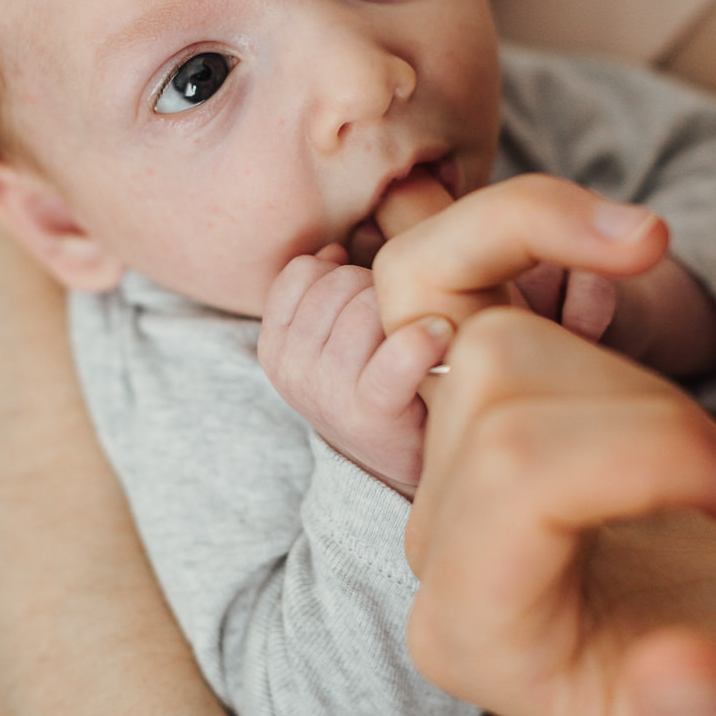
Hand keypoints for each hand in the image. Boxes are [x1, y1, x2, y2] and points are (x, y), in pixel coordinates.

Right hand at [259, 245, 452, 494]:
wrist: (391, 465)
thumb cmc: (367, 383)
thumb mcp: (326, 341)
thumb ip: (321, 292)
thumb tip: (333, 251)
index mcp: (274, 347)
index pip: (303, 271)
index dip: (341, 272)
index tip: (362, 300)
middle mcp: (292, 369)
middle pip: (339, 284)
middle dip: (375, 290)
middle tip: (396, 319)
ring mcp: (328, 390)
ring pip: (366, 307)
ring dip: (400, 309)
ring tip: (416, 330)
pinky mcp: (372, 411)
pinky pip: (394, 358)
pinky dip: (420, 340)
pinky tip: (440, 333)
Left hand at [372, 172, 715, 715]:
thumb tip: (680, 680)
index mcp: (475, 632)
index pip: (519, 476)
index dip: (655, 450)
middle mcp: (434, 543)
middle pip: (502, 388)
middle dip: (655, 410)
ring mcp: (445, 467)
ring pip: (497, 334)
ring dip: (629, 368)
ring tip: (705, 458)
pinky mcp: (474, 408)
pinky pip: (478, 288)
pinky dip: (550, 245)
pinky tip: (630, 256)